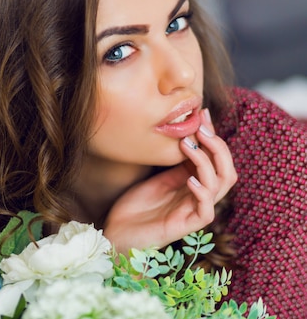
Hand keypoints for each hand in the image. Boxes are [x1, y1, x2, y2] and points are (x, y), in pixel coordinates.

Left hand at [103, 108, 236, 253]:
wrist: (118, 232)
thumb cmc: (136, 206)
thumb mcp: (156, 176)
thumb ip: (175, 161)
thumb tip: (187, 132)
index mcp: (195, 183)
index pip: (217, 159)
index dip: (214, 136)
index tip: (203, 114)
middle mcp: (200, 196)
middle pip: (228, 171)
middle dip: (218, 147)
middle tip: (201, 129)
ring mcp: (195, 211)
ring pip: (220, 186)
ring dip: (206, 162)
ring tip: (188, 146)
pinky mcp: (186, 226)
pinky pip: (206, 210)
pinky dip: (202, 193)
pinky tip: (190, 180)